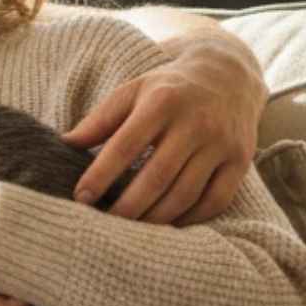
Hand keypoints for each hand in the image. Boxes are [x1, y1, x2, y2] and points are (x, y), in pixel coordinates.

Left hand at [64, 35, 264, 224]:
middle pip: (157, 177)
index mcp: (162, 102)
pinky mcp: (241, 161)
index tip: (80, 199)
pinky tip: (167, 224)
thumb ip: (100, 120)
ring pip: (185, 194)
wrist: (227, 76)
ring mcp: (222, 143)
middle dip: (127, 207)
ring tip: (130, 230)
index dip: (100, 176)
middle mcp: (196, 122)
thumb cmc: (167, 89)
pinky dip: (190, 219)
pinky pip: (215, 200)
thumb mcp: (132, 92)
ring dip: (155, 218)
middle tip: (104, 225)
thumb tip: (64, 144)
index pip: (125, 146)